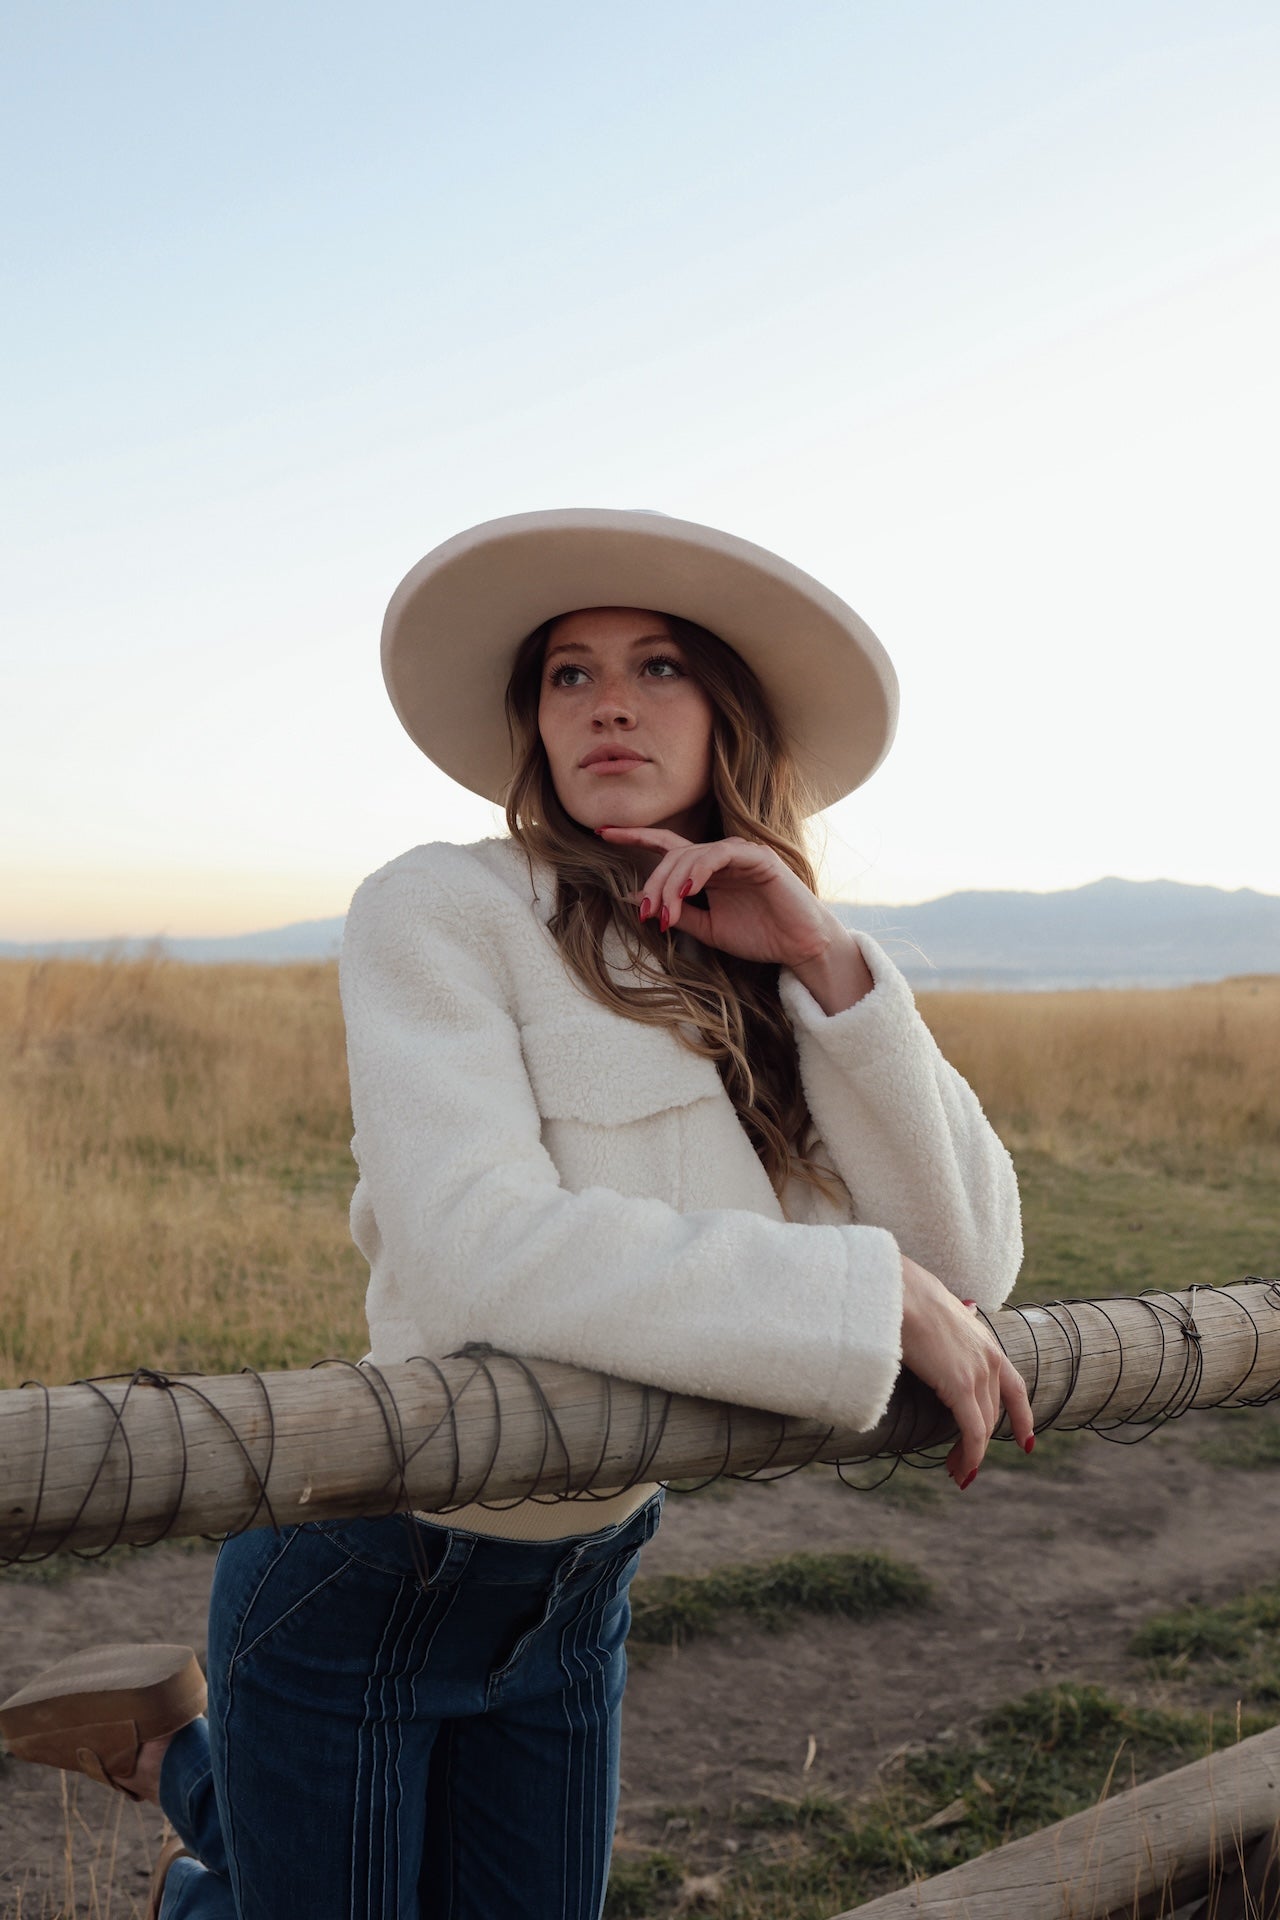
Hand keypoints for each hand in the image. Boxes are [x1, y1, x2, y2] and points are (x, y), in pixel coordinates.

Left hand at [598, 825, 869, 998]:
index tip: (602, 832)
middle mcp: (720, 856)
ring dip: (671, 885)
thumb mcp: (709, 929)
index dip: (634, 837)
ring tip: (665, 913)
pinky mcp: (757, 858)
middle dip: (653, 884)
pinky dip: (698, 871)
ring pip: (690, 855)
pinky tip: (687, 891)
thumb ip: (680, 915)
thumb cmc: (760, 936)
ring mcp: (739, 854)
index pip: (666, 846)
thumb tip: (641, 904)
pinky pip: (718, 855)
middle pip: (672, 855)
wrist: (800, 947)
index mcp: (708, 870)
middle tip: (647, 914)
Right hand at [899, 1255, 1034, 1488]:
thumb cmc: (908, 1296)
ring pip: (983, 1426)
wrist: (899, 1291)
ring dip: (971, 1454)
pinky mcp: (961, 1386)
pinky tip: (962, 1469)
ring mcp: (978, 1372)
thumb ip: (953, 1320)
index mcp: (985, 1341)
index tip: (1026, 1440)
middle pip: (994, 1413)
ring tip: (956, 1472)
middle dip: (982, 1443)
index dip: (1022, 1416)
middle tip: (964, 1465)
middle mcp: (989, 1358)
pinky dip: (970, 1455)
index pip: (1014, 1386)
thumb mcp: (940, 1309)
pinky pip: (972, 1431)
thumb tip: (962, 1311)